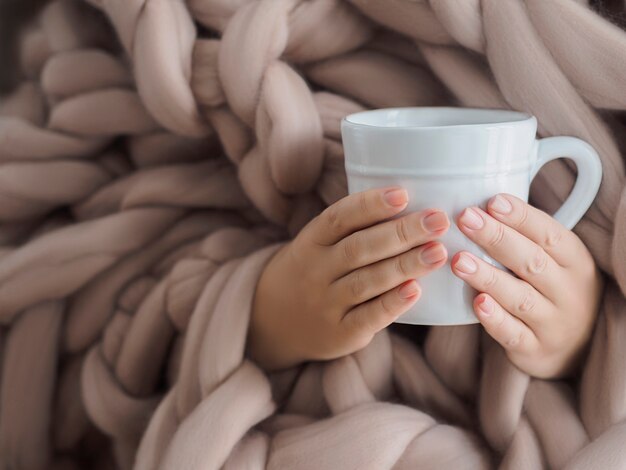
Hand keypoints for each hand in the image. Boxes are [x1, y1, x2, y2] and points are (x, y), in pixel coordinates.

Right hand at [247, 186, 449, 370]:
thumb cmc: (312, 271)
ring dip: (404, 266)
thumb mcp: (318, 244)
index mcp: (311, 241)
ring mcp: (326, 303)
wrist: (274, 321)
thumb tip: (411, 201)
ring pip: (366, 281)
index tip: (403, 194)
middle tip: (438, 220)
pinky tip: (416, 290)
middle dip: (401, 233)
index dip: (370, 205)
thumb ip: (354, 228)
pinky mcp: (340, 333)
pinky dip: (392, 304)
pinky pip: (368, 317)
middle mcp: (316, 270)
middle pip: (359, 248)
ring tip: (438, 252)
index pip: (339, 218)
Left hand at [451, 193, 602, 378]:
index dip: (522, 217)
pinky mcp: (534, 349)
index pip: (550, 234)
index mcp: (574, 261)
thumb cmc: (551, 289)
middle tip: (465, 219)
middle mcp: (568, 291)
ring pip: (520, 297)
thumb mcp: (553, 260)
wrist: (575, 349)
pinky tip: (477, 303)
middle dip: (497, 238)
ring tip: (459, 260)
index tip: (492, 201)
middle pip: (532, 261)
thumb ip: (526, 234)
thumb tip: (480, 193)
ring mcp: (553, 322)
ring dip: (488, 277)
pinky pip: (513, 333)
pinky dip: (495, 319)